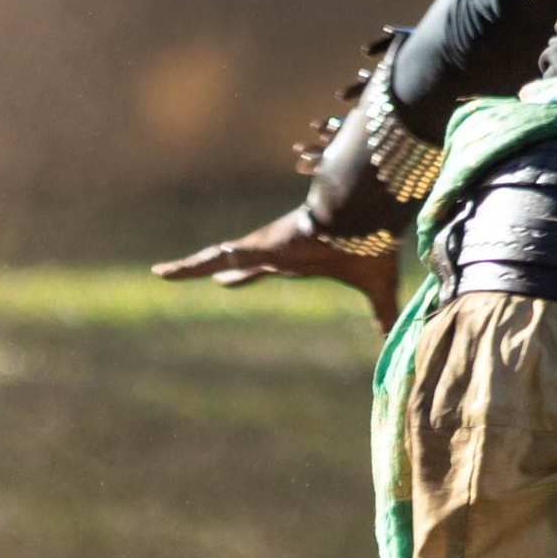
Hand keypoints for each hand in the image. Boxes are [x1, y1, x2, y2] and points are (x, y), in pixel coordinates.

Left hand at [154, 205, 398, 330]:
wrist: (365, 220)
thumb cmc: (370, 247)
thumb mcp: (376, 288)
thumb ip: (382, 313)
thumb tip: (395, 337)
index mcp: (299, 260)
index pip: (266, 268)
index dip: (247, 275)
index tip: (230, 281)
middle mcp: (276, 252)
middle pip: (239, 263)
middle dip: (220, 270)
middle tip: (197, 276)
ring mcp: (263, 249)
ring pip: (218, 258)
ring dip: (191, 267)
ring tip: (161, 272)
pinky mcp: (256, 248)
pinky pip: (213, 258)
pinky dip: (188, 266)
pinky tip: (162, 273)